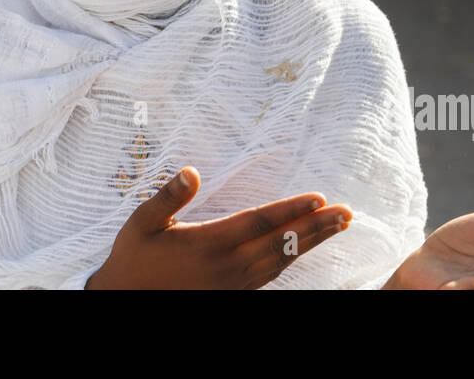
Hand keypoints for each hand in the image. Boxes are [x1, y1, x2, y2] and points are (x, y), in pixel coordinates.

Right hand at [85, 166, 353, 288]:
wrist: (126, 302)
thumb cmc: (133, 260)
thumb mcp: (142, 224)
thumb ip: (168, 197)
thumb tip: (191, 171)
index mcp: (210, 244)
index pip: (260, 222)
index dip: (291, 210)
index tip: (319, 198)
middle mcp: (228, 265)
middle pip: (282, 243)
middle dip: (316, 226)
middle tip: (347, 213)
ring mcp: (233, 283)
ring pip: (282, 261)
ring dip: (311, 242)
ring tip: (336, 226)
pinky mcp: (233, 293)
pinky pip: (271, 276)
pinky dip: (292, 260)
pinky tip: (302, 249)